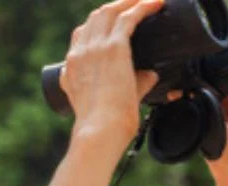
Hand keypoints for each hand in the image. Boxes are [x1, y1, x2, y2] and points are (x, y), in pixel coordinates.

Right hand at [60, 0, 163, 141]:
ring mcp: (94, 48)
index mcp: (72, 66)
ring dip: (129, 2)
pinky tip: (156, 3)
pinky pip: (128, 17)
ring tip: (146, 0)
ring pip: (109, 12)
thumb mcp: (107, 103)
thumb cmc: (104, 125)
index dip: (100, 23)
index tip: (116, 21)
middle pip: (96, 17)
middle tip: (134, 4)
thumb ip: (129, 84)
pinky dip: (143, 7)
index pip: (82, 34)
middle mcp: (79, 53)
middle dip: (116, 7)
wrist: (100, 131)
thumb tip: (149, 74)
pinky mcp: (113, 48)